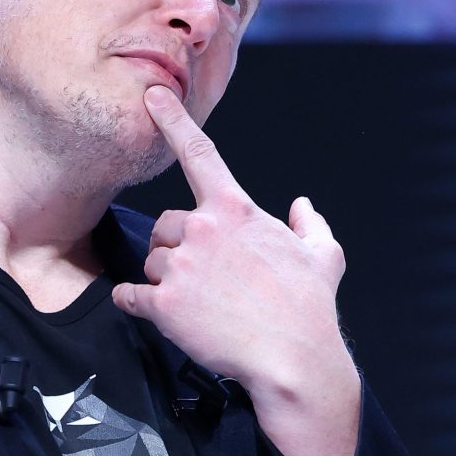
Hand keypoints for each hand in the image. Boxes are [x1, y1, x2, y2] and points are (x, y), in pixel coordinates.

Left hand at [112, 85, 360, 455]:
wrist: (293, 360)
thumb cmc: (310, 308)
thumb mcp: (324, 256)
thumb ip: (309, 225)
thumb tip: (302, 206)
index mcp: (236, 210)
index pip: (199, 153)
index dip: (173, 119)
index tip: (153, 96)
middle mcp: (203, 230)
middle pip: (166, 226)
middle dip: (179, 249)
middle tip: (207, 279)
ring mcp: (181, 267)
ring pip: (152, 262)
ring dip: (167, 281)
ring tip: (200, 304)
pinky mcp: (164, 304)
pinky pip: (131, 296)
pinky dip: (136, 303)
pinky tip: (155, 312)